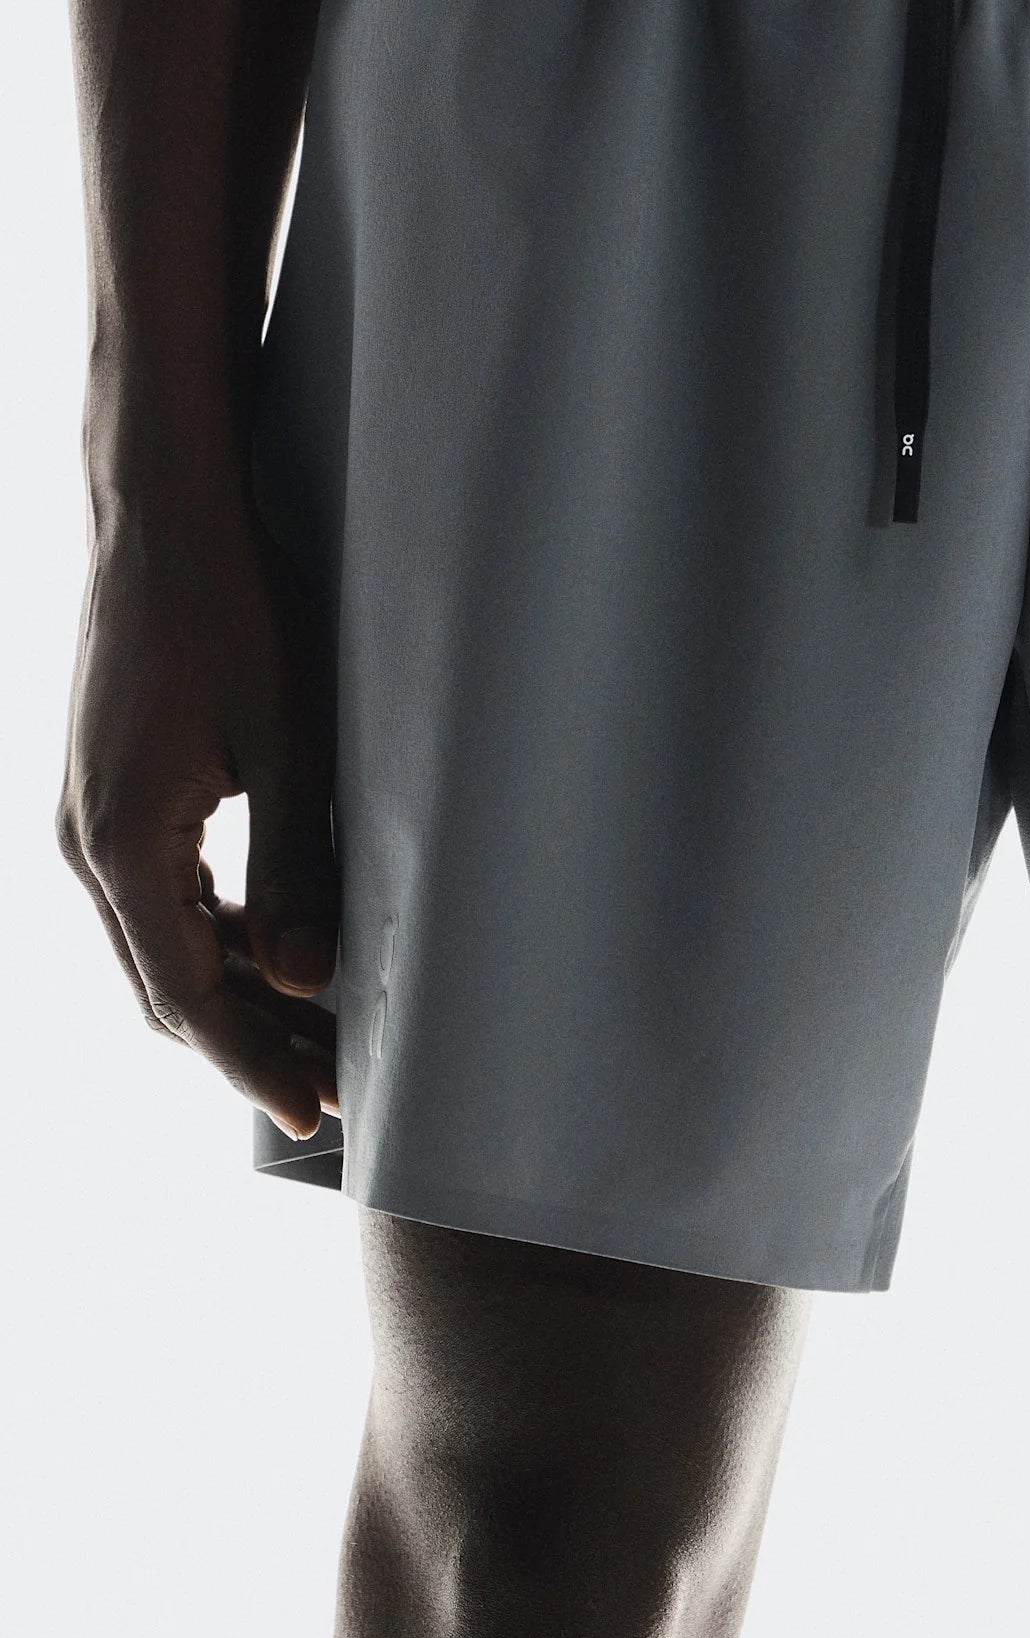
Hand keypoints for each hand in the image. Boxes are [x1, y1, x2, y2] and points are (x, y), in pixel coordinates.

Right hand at [58, 486, 338, 1137]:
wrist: (161, 520)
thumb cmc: (235, 615)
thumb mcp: (290, 744)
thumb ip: (298, 868)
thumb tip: (311, 982)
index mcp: (124, 850)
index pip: (191, 997)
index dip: (255, 1063)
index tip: (314, 1117)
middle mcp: (85, 848)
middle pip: (168, 985)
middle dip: (250, 1043)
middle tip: (335, 1087)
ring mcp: (87, 820)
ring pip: (160, 943)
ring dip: (234, 989)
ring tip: (322, 1025)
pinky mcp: (106, 793)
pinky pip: (155, 894)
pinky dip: (213, 933)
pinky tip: (276, 944)